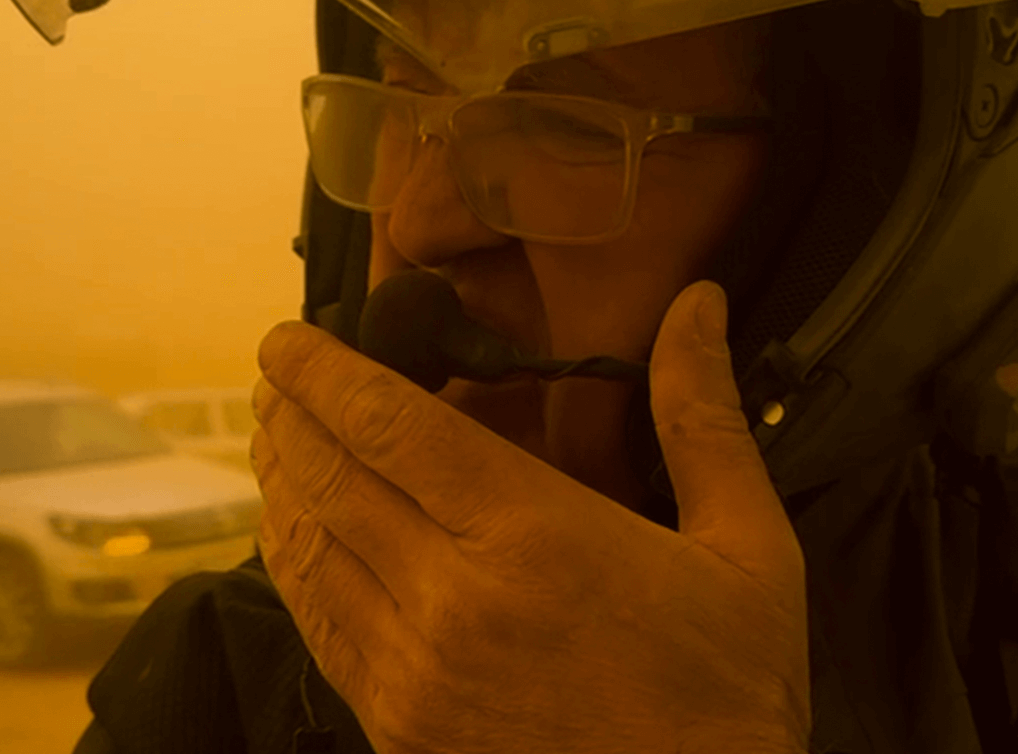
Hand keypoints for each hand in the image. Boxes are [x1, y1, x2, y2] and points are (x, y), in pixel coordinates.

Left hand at [252, 281, 809, 753]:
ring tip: (271, 437)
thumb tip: (698, 306)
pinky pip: (320, 629)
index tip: (287, 338)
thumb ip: (702, 417)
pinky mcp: (401, 728)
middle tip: (275, 375)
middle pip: (332, 478)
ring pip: (308, 552)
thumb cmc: (730, 697)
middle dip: (291, 415)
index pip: (388, 426)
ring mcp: (415, 671)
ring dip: (279, 482)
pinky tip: (290, 536)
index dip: (323, 372)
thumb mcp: (746, 548)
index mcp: (532, 535)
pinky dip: (291, 568)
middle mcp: (453, 598)